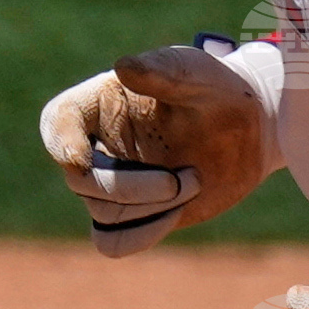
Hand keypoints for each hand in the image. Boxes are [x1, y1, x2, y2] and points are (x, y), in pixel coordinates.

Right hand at [41, 45, 276, 254]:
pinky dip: (140, 236)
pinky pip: (113, 242)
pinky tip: (175, 215)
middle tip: (184, 179)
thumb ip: (162, 70)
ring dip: (151, 208)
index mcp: (100, 104)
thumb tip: (122, 66)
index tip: (80, 159)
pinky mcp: (133, 215)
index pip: (58, 122)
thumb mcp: (196, 73)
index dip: (61, 142)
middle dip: (130, 188)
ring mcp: (113, 183)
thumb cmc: (217, 89)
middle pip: (83, 181)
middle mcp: (98, 145)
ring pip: (104, 213)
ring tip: (194, 182)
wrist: (249, 130)